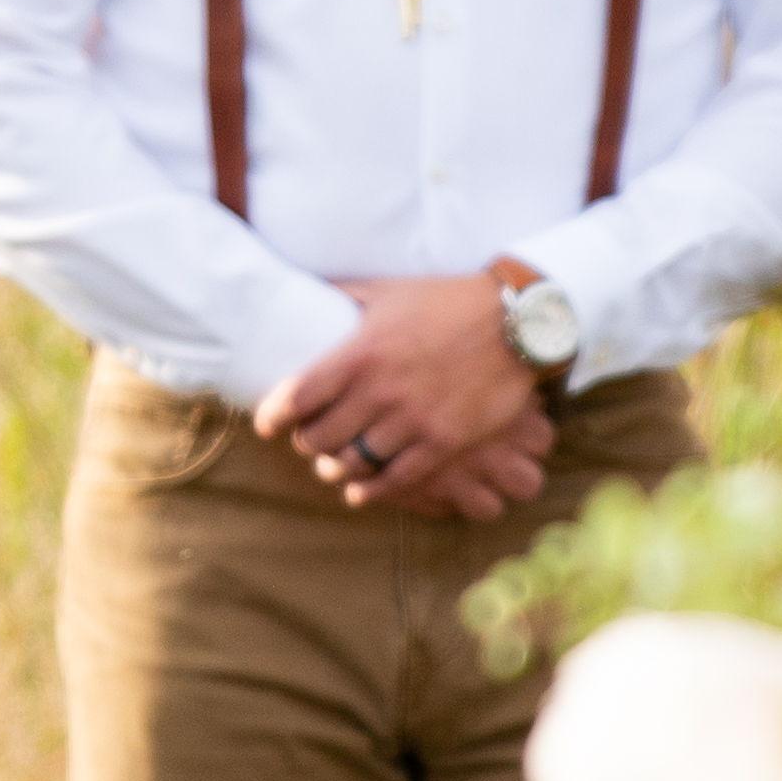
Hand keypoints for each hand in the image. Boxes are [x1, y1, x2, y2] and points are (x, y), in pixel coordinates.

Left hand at [254, 273, 542, 504]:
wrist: (515, 323)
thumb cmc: (446, 302)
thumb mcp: (388, 290)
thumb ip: (344, 295)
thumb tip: (310, 288)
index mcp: (361, 352)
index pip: (298, 396)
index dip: (274, 416)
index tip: (266, 425)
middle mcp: (381, 391)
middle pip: (319, 436)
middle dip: (305, 442)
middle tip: (305, 440)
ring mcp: (414, 420)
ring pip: (354, 462)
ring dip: (335, 467)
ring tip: (330, 464)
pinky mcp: (444, 442)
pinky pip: (396, 479)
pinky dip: (371, 491)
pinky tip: (358, 491)